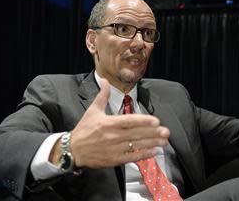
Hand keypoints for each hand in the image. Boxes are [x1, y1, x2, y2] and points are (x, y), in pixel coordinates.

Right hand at [51, 78, 169, 168]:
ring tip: (164, 141)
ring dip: (152, 144)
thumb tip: (105, 80)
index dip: (144, 121)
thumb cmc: (84, 130)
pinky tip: (153, 152)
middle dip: (153, 133)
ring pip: (136, 145)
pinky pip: (131, 157)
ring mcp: (114, 148)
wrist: (72, 150)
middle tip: (166, 131)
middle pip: (136, 134)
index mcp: (108, 123)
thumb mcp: (92, 110)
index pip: (129, 121)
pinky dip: (143, 155)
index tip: (156, 121)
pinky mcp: (114, 159)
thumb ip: (102, 95)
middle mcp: (112, 136)